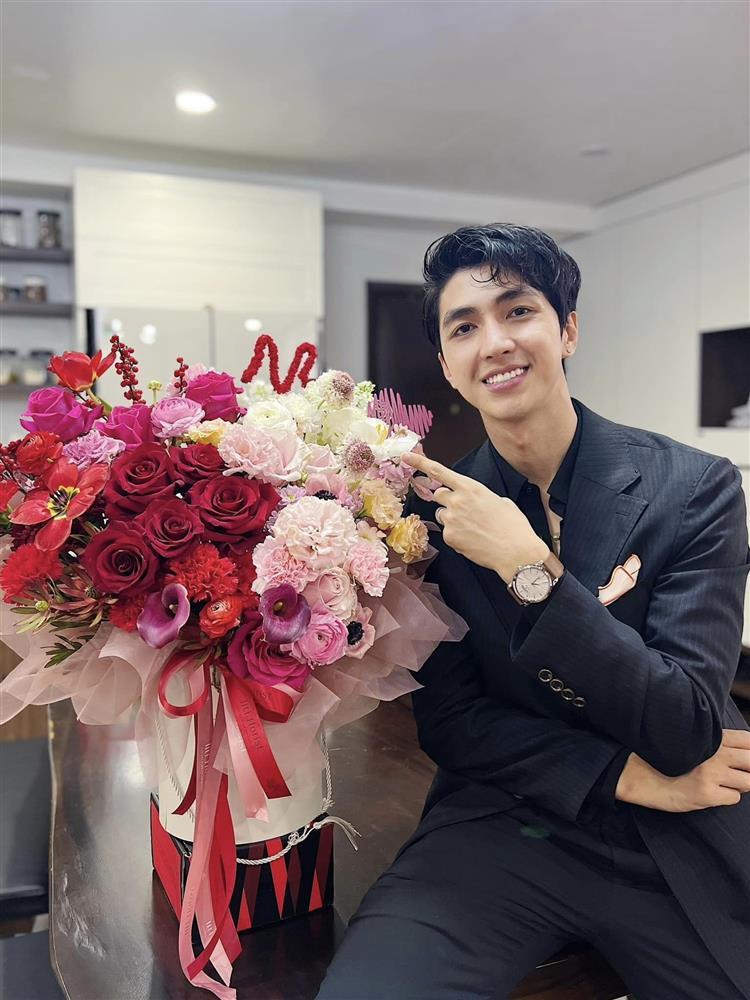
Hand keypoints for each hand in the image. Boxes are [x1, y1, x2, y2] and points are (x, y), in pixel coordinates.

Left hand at [402, 451, 548, 581]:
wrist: (516, 552)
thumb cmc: (513, 527)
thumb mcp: (500, 501)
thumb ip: (480, 497)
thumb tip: (473, 502)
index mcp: (471, 488)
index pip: (439, 471)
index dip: (420, 462)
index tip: (406, 456)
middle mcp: (457, 501)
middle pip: (439, 495)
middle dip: (448, 500)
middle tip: (465, 511)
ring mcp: (451, 519)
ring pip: (442, 515)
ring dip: (452, 519)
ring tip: (473, 529)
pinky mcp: (449, 537)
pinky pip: (447, 533)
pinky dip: (457, 536)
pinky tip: (473, 540)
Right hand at [616, 729, 749, 811]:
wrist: (647, 777)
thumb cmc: (674, 759)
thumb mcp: (697, 744)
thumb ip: (721, 744)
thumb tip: (748, 755)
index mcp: (712, 738)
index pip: (748, 740)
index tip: (746, 759)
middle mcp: (714, 753)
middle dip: (749, 769)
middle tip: (737, 773)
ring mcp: (711, 774)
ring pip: (748, 782)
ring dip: (740, 785)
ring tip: (723, 783)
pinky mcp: (707, 794)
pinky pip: (734, 798)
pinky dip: (726, 797)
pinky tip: (711, 792)